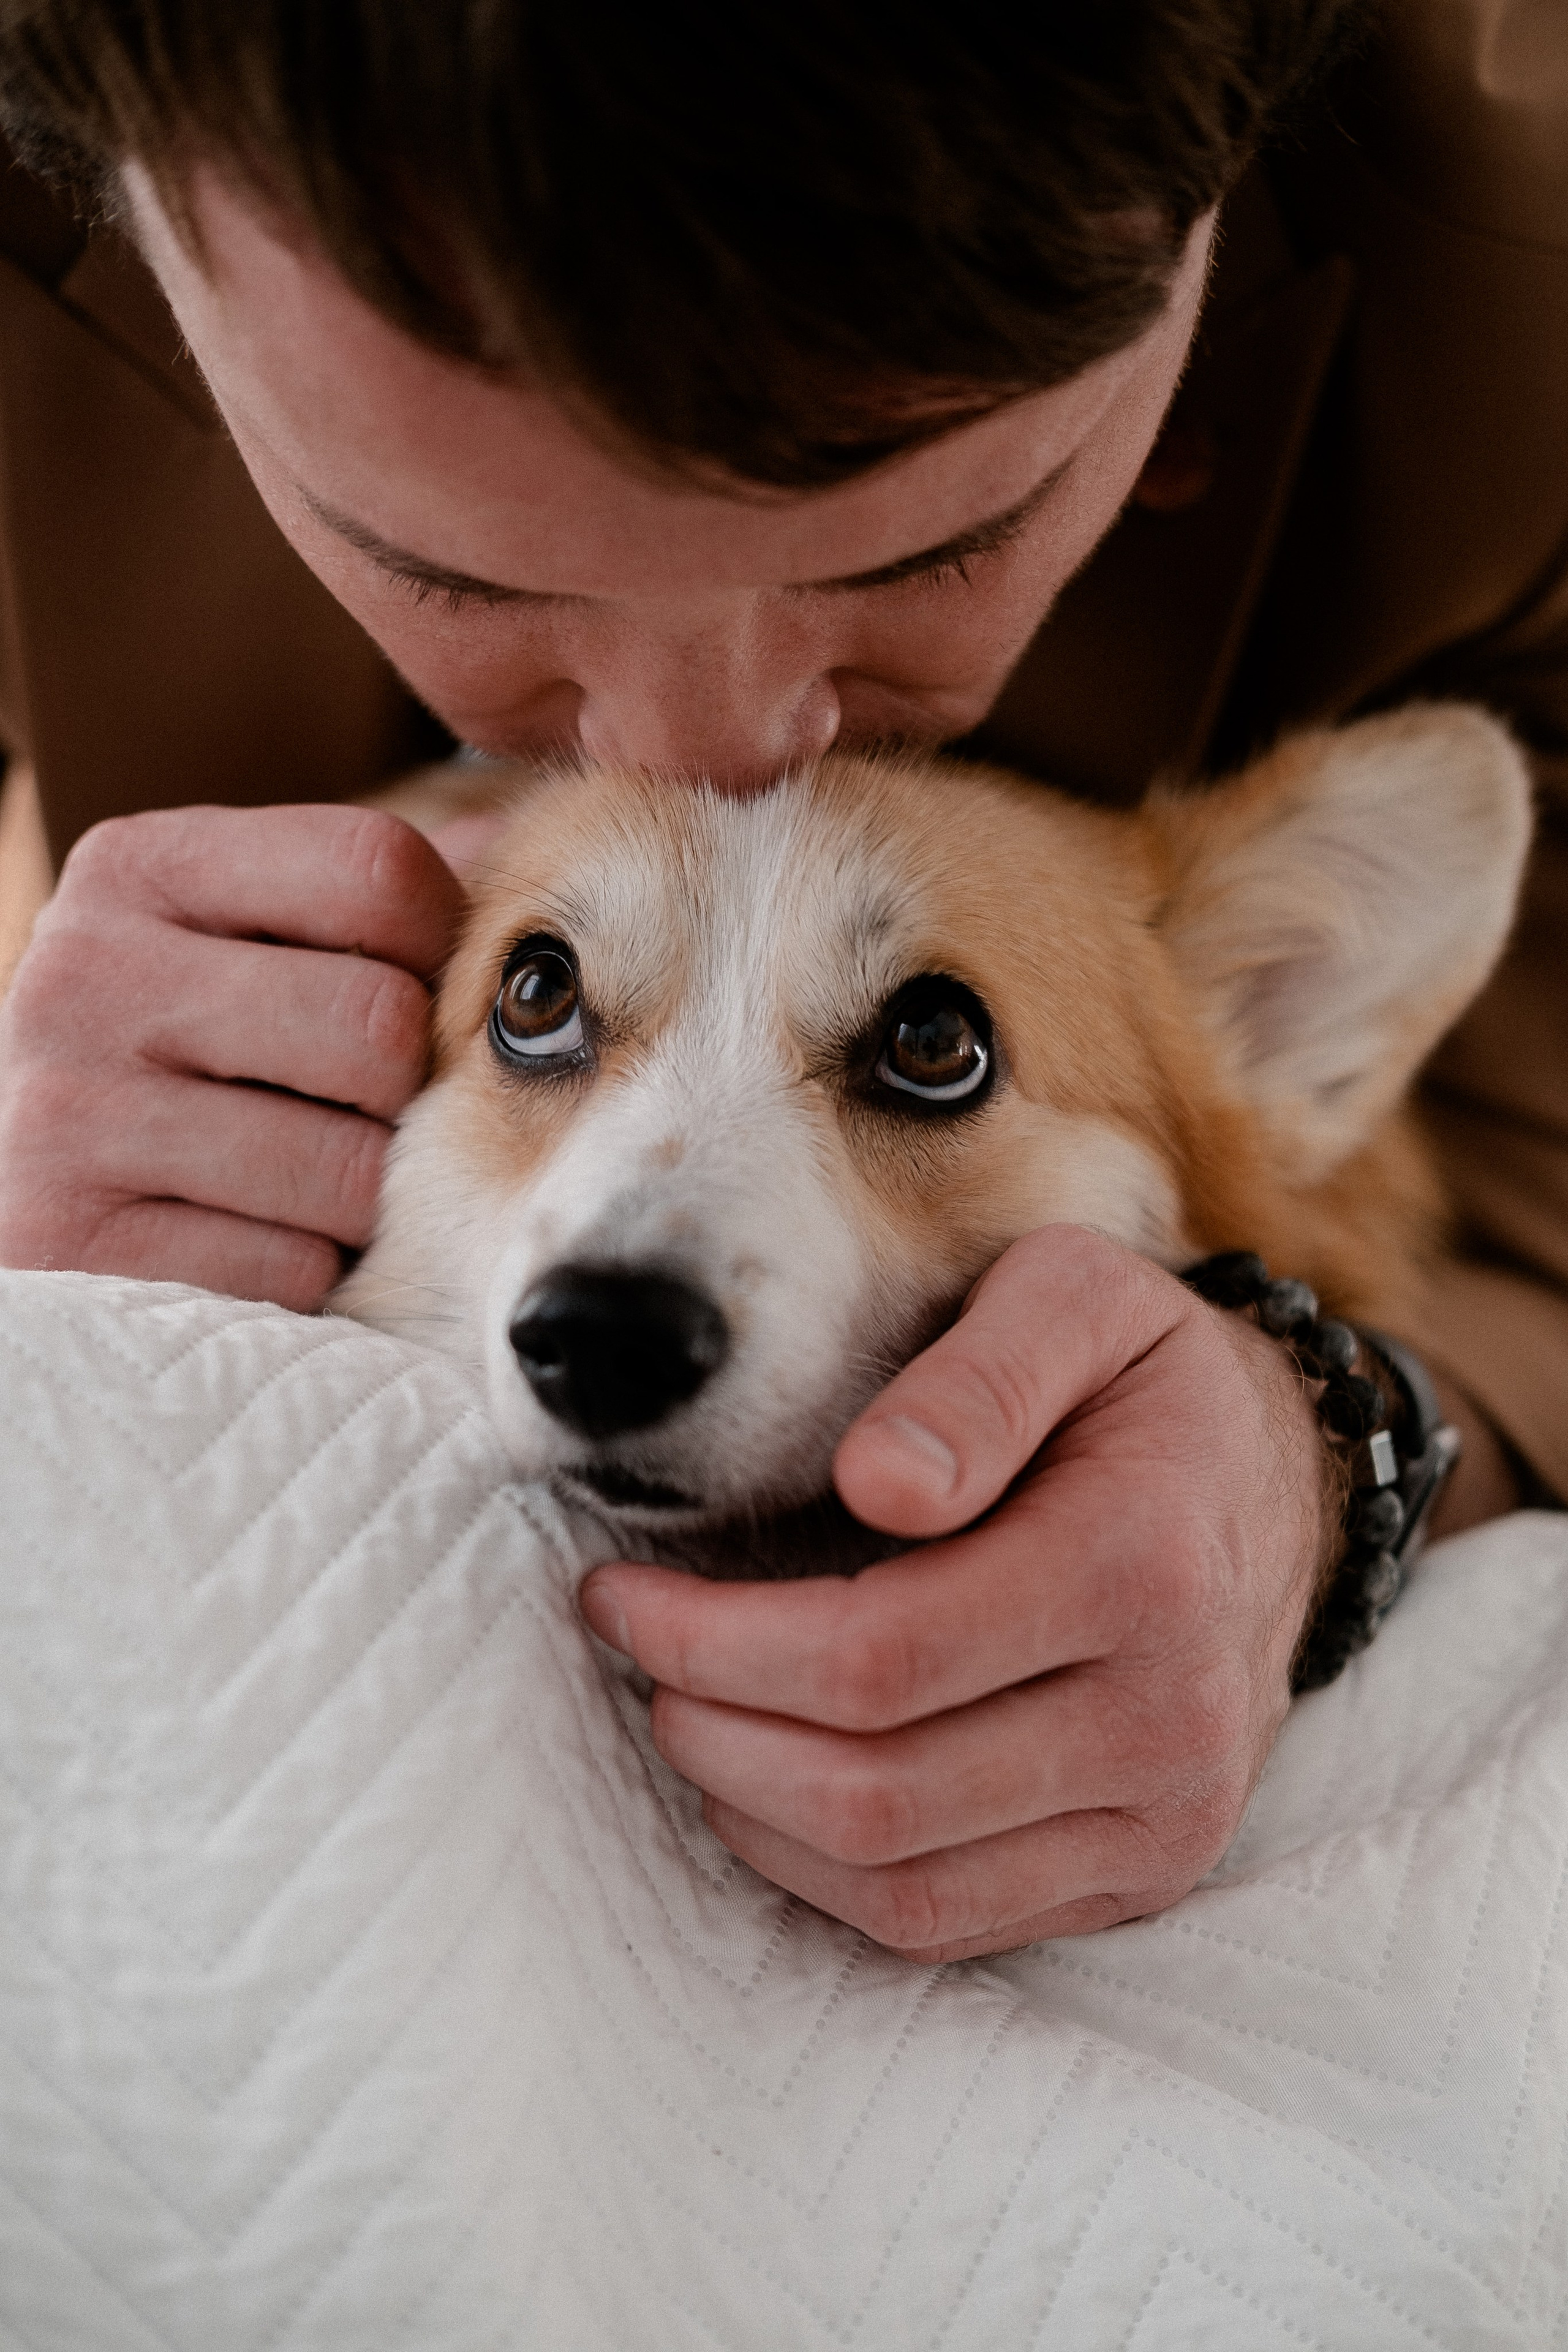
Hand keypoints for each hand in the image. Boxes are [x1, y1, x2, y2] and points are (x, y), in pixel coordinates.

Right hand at [0, 802, 462, 1307]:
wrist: (26, 1179)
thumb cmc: (180, 1051)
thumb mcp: (244, 933)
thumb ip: (370, 890)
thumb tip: (519, 840)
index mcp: (141, 867)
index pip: (380, 868)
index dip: (442, 939)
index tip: (419, 986)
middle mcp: (87, 972)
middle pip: (378, 1024)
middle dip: (404, 1088)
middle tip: (360, 1108)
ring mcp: (68, 1112)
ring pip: (348, 1169)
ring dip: (363, 1197)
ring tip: (310, 1180)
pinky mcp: (76, 1242)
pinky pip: (288, 1269)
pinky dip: (301, 1274)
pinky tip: (253, 1241)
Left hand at [579, 1225, 1333, 1961]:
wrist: (1281, 1482)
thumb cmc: (1143, 1377)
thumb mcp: (1076, 1295)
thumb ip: (978, 1375)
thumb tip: (876, 1481)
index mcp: (1142, 1564)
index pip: (875, 1657)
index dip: (714, 1640)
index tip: (618, 1593)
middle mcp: (1169, 1717)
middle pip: (875, 1787)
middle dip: (712, 1730)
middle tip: (637, 1655)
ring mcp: (1167, 1816)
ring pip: (902, 1883)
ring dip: (753, 1813)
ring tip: (688, 1716)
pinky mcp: (1147, 1873)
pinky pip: (950, 1923)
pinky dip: (827, 1876)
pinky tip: (771, 1792)